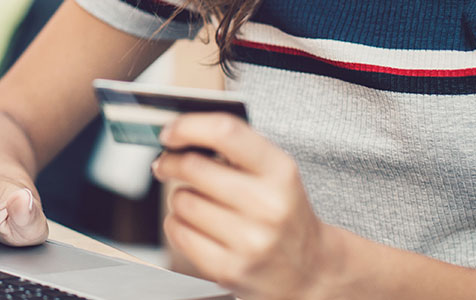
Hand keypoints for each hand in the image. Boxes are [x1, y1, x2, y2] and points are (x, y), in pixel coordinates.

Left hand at [152, 113, 345, 299]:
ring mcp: (249, 241)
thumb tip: (180, 133)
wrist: (309, 267)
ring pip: (182, 201)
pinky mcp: (229, 269)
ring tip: (195, 201)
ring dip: (179, 197)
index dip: (189, 126)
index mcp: (280, 172)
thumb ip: (235, 148)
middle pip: (193, 167)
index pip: (226, 133)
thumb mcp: (275, 173)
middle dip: (171, 162)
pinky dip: (176, 224)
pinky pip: (178, 232)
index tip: (170, 131)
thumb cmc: (283, 212)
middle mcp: (268, 205)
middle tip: (166, 164)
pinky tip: (193, 224)